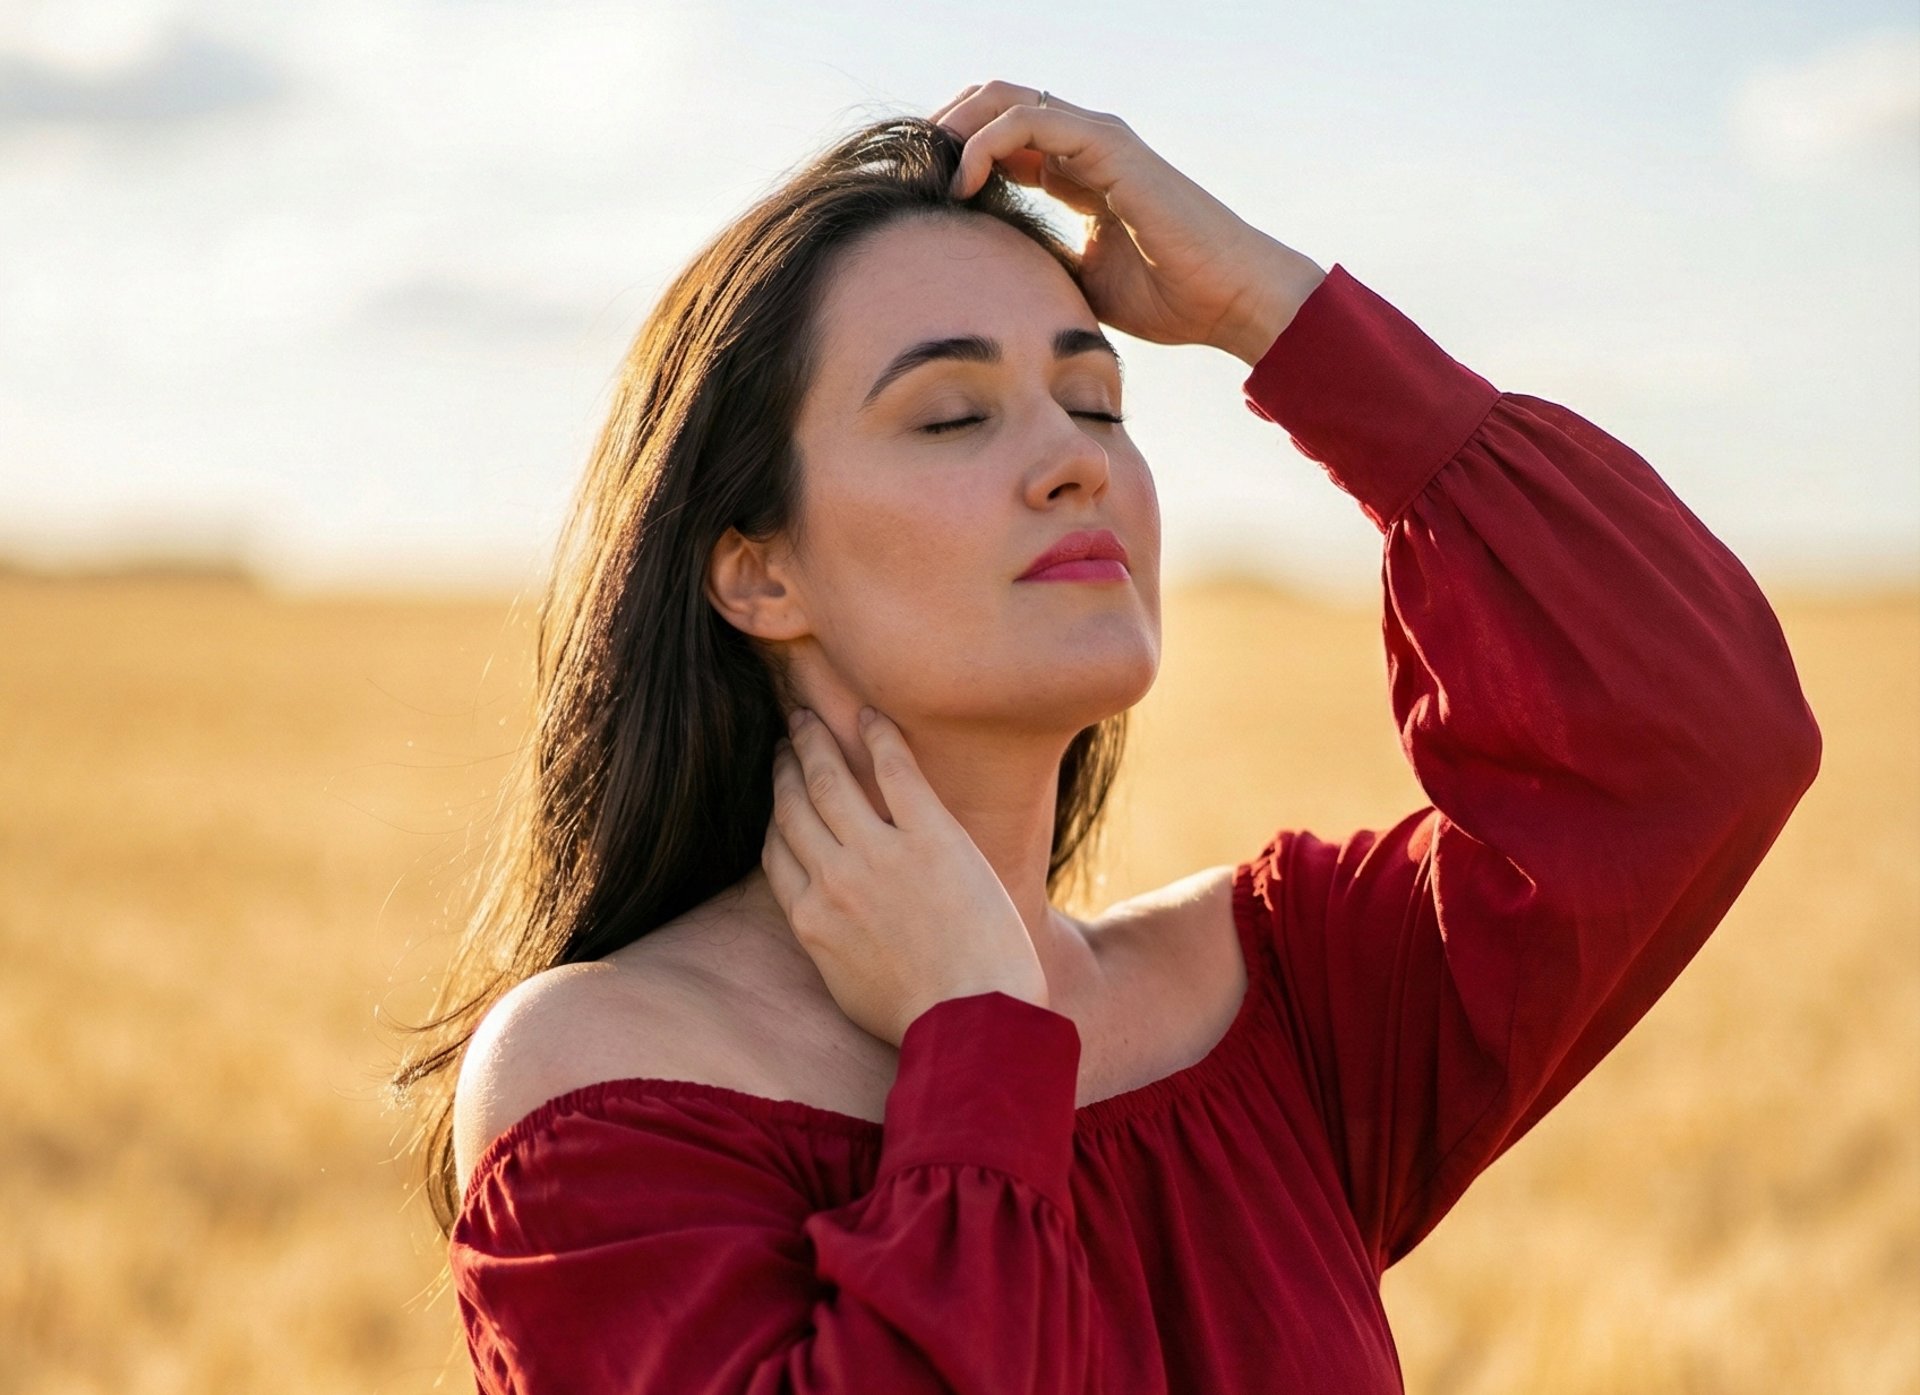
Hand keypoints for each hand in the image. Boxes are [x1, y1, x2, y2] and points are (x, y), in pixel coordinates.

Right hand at [762, 706, 1050, 1047]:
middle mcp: (833, 879)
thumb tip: (822, 918)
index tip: (781, 794)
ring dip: (816, 743)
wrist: (973, 1020)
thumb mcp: (848, 987)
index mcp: (810, 919)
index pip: (776, 849)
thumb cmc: (920, 1015)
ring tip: (809, 720)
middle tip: (787, 739)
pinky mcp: (930, 836)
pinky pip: (895, 770)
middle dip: (786, 767)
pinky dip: (879, 737)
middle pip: (794, 806)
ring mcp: (879, 854)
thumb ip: (826, 942)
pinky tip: (872, 715)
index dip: (776, 814)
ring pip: (830, 780)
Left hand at [930, 79, 1327, 362]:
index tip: (919, 197)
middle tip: (910, 175)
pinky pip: (1029, 120)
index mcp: (1079, 171)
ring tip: (926, 172)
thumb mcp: (1079, 280)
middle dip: (945, 132)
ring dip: (954, 129)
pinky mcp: (1108, 145)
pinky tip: (963, 182)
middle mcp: (1086, 144)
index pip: (1002, 139)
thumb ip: (1037, 260)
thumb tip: (981, 273)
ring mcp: (1098, 139)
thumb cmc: (1169, 299)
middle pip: (994, 106)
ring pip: (1004, 100)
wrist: (1228, 300)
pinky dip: (985, 143)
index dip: (956, 157)